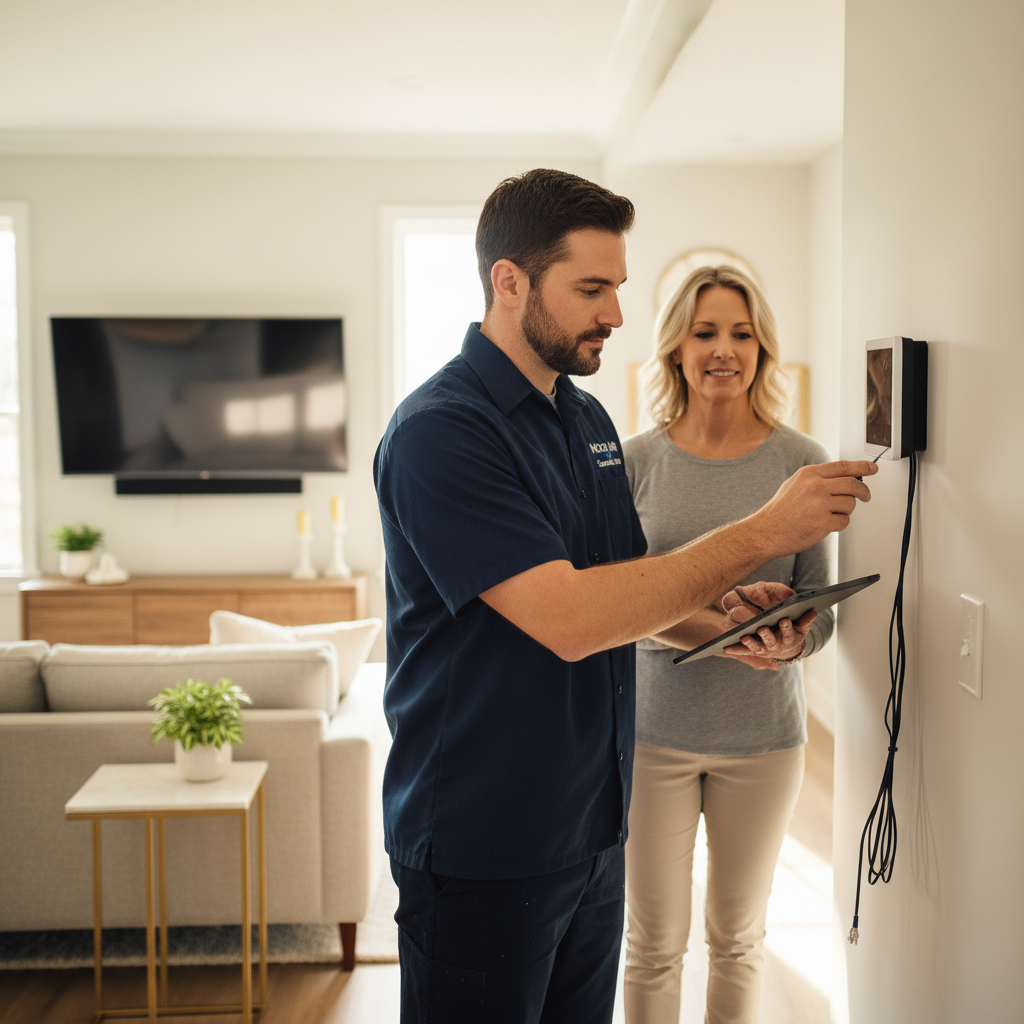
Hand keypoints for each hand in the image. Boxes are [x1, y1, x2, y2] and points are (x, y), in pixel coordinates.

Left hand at [720, 581, 815, 661]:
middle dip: (767, 634)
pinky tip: (725, 647)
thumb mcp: (802, 627)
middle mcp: (776, 645)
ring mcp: (765, 649)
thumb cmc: (794, 633)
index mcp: (789, 638)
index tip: (783, 619)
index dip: (786, 626)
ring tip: (744, 637)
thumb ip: (806, 619)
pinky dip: (735, 650)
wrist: (788, 650)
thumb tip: (813, 610)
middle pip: (771, 640)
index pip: (788, 631)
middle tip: (761, 628)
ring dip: (750, 642)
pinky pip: (744, 651)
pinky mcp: (754, 651)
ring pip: (757, 647)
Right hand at [757, 460, 876, 557]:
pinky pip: (844, 521)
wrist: (766, 532)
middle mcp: (815, 486)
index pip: (842, 466)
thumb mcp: (794, 484)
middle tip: (865, 496)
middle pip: (853, 484)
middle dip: (863, 491)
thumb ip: (817, 478)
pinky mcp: (823, 523)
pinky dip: (838, 524)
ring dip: (846, 511)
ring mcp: (820, 504)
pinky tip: (824, 525)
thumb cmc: (780, 511)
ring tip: (831, 514)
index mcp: (809, 474)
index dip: (861, 466)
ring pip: (850, 504)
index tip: (872, 468)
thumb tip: (843, 477)